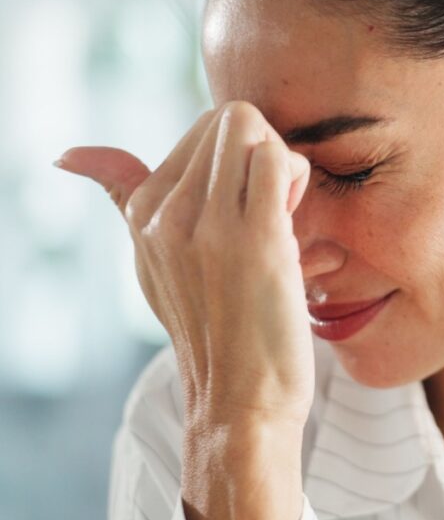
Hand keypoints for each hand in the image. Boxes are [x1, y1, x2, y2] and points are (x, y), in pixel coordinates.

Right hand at [55, 100, 313, 428]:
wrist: (240, 400)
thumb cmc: (212, 327)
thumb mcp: (153, 259)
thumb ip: (122, 194)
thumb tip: (68, 154)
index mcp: (142, 211)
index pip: (207, 126)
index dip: (242, 157)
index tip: (247, 207)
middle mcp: (166, 213)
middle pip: (234, 118)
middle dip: (263, 151)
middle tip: (271, 208)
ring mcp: (207, 225)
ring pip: (257, 130)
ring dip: (284, 165)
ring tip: (281, 217)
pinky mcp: (255, 240)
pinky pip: (280, 160)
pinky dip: (297, 179)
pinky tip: (293, 224)